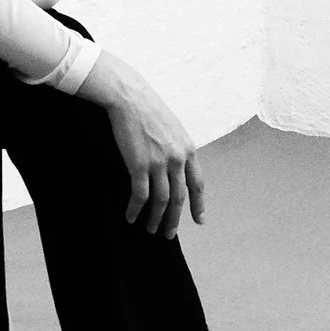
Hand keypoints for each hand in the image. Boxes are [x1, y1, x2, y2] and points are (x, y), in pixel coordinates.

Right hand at [78, 51, 208, 237]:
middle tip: (168, 234)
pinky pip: (140, 195)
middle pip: (180, 197)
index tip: (200, 220)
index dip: (199, 204)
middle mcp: (178, 158)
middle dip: (174, 219)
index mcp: (188, 149)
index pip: (197, 183)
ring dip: (156, 218)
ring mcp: (160, 162)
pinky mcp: (139, 164)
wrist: (129, 96)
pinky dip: (136, 209)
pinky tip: (130, 217)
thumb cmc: (146, 109)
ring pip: (161, 200)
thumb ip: (176, 148)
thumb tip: (174, 166)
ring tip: (150, 230)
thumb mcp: (171, 127)